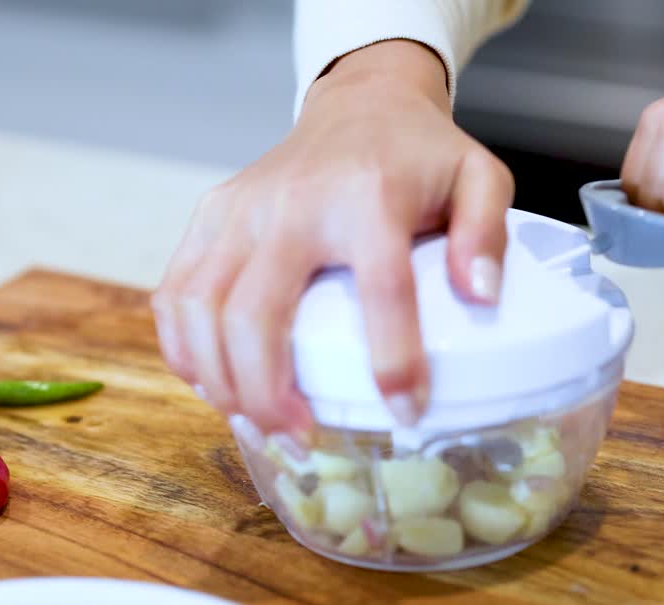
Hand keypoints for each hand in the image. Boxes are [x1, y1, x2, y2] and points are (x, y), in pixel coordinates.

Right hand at [152, 40, 513, 436]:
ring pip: (200, 310)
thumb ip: (488, 233)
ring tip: (257, 426)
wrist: (360, 104)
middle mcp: (292, 203)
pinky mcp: (211, 215)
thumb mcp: (479, 179)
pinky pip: (175, 292)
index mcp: (369, 196)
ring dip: (221, 382)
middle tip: (300, 441)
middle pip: (256, 315)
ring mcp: (241, 209)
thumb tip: (482, 297)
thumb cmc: (419, 154)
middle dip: (268, 394)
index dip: (392, 361)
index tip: (407, 411)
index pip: (380, 288)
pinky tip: (214, 386)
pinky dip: (184, 349)